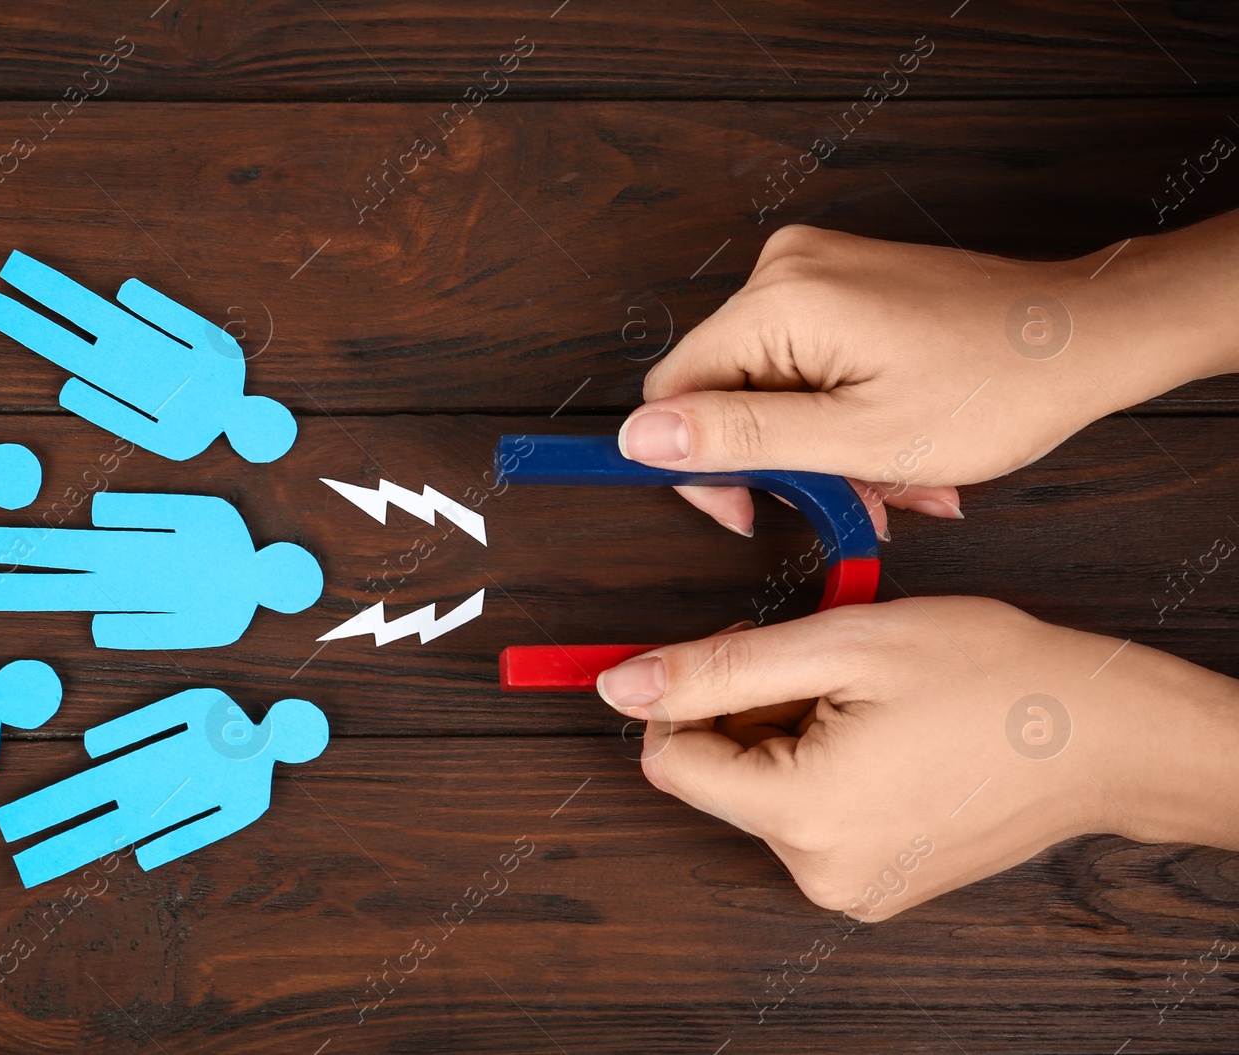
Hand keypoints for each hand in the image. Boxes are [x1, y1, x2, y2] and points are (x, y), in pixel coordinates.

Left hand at [595, 598, 1238, 918]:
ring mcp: (851, 887)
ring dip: (789, 733)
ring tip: (867, 703)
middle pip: (718, 777)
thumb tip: (618, 684)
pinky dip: (822, 766)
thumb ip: (719, 668)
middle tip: (823, 667)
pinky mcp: (875, 885)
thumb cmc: (994, 678)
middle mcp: (820, 872)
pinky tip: (884, 737)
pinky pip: (808, 815)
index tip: (741, 651)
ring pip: (762, 791)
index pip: (671, 760)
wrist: (1107, 736)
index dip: (688, 695)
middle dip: (748, 709)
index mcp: (804, 816)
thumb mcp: (842, 644)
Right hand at [627, 216, 1238, 537]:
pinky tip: (894, 451)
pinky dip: (841, 417)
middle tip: (846, 505)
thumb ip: (737, 437)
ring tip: (891, 486)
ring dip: (821, 450)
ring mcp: (816, 271)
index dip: (698, 465)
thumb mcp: (855, 439)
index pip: (672, 391)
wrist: (1087, 336)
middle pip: (724, 390)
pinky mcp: (842, 284)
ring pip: (770, 387)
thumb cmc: (995, 388)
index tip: (753, 512)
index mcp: (779, 300)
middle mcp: (785, 269)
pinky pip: (806, 365)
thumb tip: (638, 439)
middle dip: (781, 463)